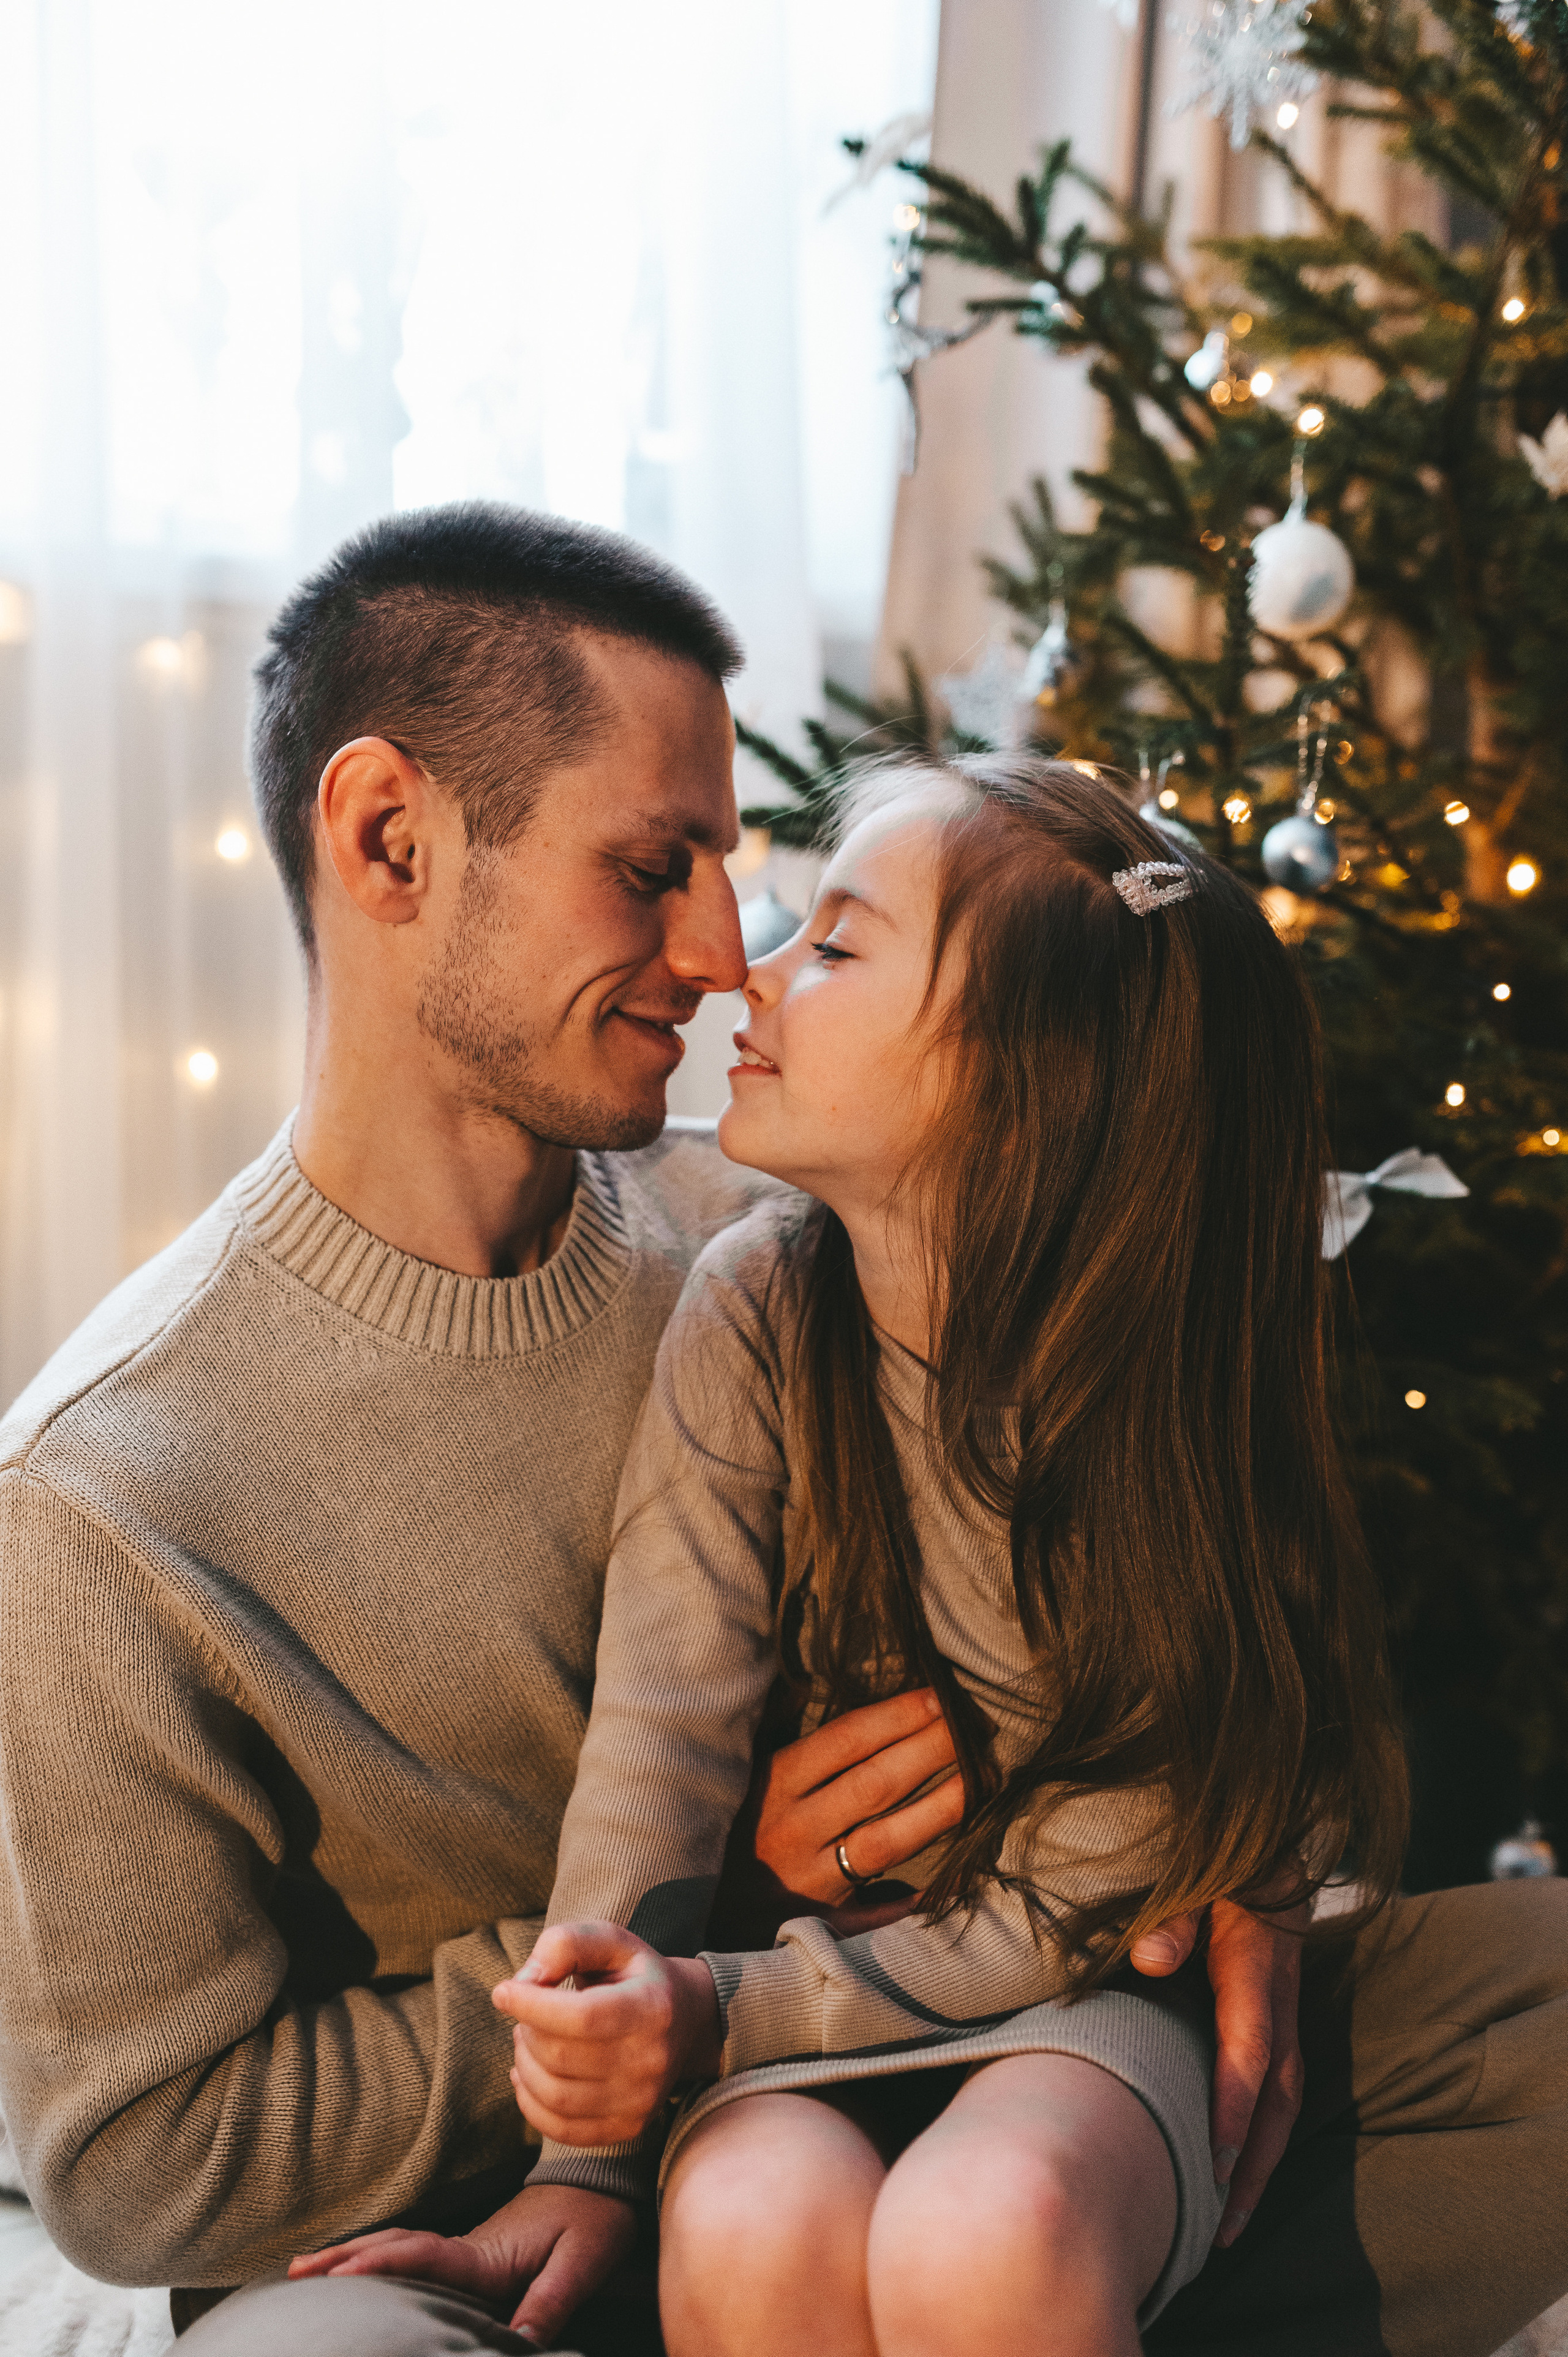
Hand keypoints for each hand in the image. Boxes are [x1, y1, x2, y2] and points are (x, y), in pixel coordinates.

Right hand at [287, 2181, 635, 2347]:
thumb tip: (515, 2346)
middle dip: (345, 2258)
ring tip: (308, 2269)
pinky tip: (368, 2270)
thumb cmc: (595, 2219)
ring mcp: (468, 2247)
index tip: (337, 2274)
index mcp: (487, 2253)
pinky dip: (383, 2258)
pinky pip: (417, 2255)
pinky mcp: (475, 2253)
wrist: (605, 2177)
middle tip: (292, 2271)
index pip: (423, 2256)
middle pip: (396, 2247)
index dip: (380, 2264)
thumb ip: (548, 2302)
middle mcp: (468, 2248)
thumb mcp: (582, 2262)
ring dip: (355, 2255)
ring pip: (401, 2247)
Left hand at [494, 1921, 722, 2146]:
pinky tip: (528, 2075)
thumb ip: (566, 1944)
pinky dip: (531, 2103)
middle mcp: (652, 2060)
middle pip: (561, 2056)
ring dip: (524, 2065)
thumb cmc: (634, 1975)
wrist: (685, 2020)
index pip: (581, 2016)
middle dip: (527, 2031)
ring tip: (528, 2040)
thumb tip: (525, 1981)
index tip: (503, 1991)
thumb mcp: (609, 1940)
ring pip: (556, 2095)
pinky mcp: (628, 2128)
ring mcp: (641, 2101)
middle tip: (525, 2014)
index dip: (531, 2005)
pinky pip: (562, 2129)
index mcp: (652, 2007)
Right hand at [710, 1688, 963, 1945]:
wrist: (689, 1915)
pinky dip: (915, 1895)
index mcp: (772, 1784)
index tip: (940, 1695)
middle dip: (931, 1748)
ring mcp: (809, 1879)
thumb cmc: (732, 1832)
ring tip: (983, 1778)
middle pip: (875, 1782)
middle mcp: (792, 1829)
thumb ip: (783, 1737)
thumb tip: (829, 1695)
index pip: (846, 1739)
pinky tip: (958, 1871)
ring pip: (886, 1839)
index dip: (897, 1714)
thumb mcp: (747, 1778)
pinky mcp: (822, 1923)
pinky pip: (877, 1910)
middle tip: (978, 1724)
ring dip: (940, 1806)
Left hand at [1129, 1890, 1305, 2246]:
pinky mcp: (1282, 2019)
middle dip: (1255, 2164)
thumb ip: (1172, 1914)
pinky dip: (1265, 2137)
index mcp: (1256, 1965)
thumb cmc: (1220, 1863)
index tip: (1216, 2165)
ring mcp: (1288, 2013)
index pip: (1249, 2048)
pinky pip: (1282, 2090)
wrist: (1268, 1846)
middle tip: (1224, 2224)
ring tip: (1232, 2222)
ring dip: (1264, 2163)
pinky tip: (1240, 2175)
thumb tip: (1151, 1960)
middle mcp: (1281, 1999)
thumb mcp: (1194, 1874)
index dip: (1234, 2108)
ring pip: (1286, 2102)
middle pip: (1279, 2096)